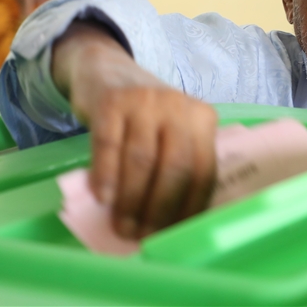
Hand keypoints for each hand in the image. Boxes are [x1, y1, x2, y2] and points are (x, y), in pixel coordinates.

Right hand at [52, 20, 217, 238]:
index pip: (203, 171)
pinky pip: (109, 144)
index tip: (172, 235)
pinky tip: (103, 198)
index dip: (189, 208)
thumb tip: (169, 224)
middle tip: (141, 235)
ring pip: (142, 159)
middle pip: (176, 167)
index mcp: (202, 118)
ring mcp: (145, 101)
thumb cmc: (144, 116)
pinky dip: (107, 175)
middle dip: (159, 209)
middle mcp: (178, 106)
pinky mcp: (111, 101)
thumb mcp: (170, 132)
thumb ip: (176, 166)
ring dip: (131, 200)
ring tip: (122, 226)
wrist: (108, 71)